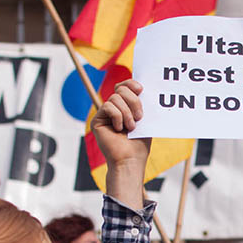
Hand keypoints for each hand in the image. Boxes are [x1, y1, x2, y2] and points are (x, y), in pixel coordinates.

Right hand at [90, 80, 151, 209]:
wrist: (131, 159)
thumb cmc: (139, 143)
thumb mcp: (144, 119)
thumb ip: (140, 102)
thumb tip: (141, 86)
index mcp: (125, 106)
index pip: (125, 86)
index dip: (131, 83)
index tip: (141, 89)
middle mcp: (114, 108)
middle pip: (121, 89)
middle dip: (133, 101)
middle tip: (139, 117)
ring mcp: (105, 114)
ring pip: (115, 97)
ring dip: (127, 113)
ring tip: (131, 127)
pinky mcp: (97, 120)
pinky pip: (108, 106)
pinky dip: (117, 117)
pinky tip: (119, 129)